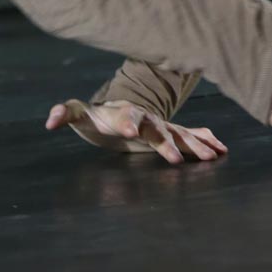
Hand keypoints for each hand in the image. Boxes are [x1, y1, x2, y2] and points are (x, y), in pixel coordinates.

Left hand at [45, 98, 227, 164]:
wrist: (117, 112)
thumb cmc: (97, 117)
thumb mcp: (80, 116)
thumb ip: (65, 113)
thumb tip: (49, 121)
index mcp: (124, 113)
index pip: (126, 116)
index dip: (128, 122)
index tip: (130, 132)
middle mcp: (146, 118)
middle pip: (158, 129)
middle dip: (166, 142)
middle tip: (174, 158)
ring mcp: (161, 125)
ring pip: (180, 134)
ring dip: (195, 145)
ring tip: (212, 157)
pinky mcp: (170, 133)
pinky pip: (192, 135)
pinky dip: (206, 140)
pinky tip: (222, 149)